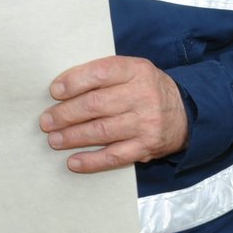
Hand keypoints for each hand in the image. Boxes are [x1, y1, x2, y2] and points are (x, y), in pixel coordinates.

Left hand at [40, 55, 188, 171]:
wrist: (185, 113)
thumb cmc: (147, 90)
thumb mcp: (134, 72)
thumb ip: (105, 75)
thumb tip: (63, 88)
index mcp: (137, 70)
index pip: (101, 73)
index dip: (75, 81)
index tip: (55, 91)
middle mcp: (143, 95)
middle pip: (96, 104)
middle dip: (66, 114)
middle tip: (46, 121)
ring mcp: (145, 123)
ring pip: (101, 131)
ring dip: (72, 136)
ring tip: (53, 139)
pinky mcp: (146, 147)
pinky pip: (113, 157)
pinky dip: (90, 161)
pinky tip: (73, 161)